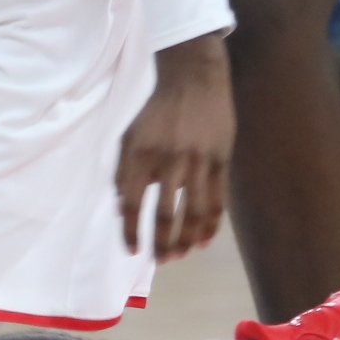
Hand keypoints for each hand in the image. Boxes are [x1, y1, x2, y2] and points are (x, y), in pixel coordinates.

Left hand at [115, 35, 230, 259]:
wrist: (194, 78)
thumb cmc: (157, 110)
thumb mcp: (130, 135)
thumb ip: (122, 171)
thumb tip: (119, 209)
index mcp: (140, 153)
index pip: (131, 202)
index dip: (130, 230)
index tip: (132, 250)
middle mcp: (168, 159)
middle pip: (163, 213)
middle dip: (161, 242)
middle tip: (161, 260)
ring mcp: (197, 161)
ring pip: (193, 212)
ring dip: (187, 239)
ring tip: (181, 254)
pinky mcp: (220, 160)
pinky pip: (216, 201)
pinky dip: (210, 225)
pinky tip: (204, 241)